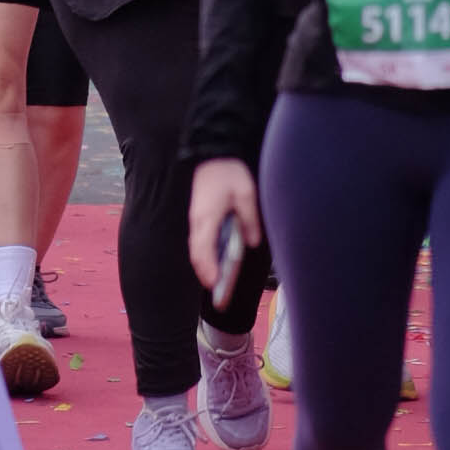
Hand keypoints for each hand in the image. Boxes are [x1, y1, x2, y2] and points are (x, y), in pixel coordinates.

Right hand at [189, 160, 261, 287]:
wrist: (212, 154)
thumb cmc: (227, 172)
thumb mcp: (245, 194)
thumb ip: (249, 219)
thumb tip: (252, 241)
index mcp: (207, 217)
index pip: (203, 249)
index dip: (208, 268)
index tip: (215, 284)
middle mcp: (198, 221)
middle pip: (198, 255)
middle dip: (206, 275)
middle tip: (218, 294)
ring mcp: (197, 220)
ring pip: (198, 249)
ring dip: (207, 267)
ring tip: (220, 284)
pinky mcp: (200, 217)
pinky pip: (201, 241)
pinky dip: (207, 256)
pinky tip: (219, 263)